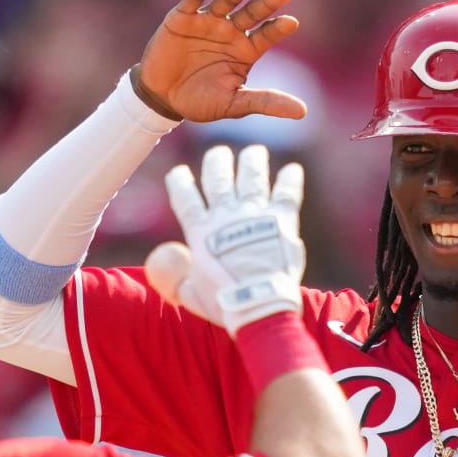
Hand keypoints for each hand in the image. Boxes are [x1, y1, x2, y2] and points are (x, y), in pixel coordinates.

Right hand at [132, 0, 308, 123]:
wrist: (162, 98)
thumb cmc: (200, 101)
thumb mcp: (233, 104)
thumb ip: (265, 102)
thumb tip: (303, 112)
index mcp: (246, 50)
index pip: (266, 35)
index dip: (277, 28)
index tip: (292, 22)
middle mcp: (230, 31)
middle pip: (252, 12)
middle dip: (267, 2)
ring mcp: (208, 20)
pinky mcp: (184, 15)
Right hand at [149, 144, 304, 332]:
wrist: (259, 304)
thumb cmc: (224, 303)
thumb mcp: (190, 295)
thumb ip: (175, 278)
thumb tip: (164, 262)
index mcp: (201, 233)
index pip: (185, 198)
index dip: (180, 182)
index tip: (179, 173)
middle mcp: (226, 216)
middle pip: (218, 179)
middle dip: (217, 163)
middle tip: (219, 154)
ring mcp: (254, 215)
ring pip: (252, 178)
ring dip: (252, 162)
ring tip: (254, 152)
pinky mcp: (281, 220)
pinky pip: (286, 193)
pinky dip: (290, 179)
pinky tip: (293, 169)